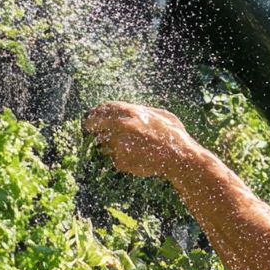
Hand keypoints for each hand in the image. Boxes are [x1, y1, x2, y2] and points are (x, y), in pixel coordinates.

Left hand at [84, 101, 199, 178]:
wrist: (178, 157)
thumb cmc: (173, 135)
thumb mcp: (160, 114)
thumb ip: (142, 111)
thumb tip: (131, 110)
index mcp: (130, 112)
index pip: (103, 108)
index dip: (96, 112)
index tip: (93, 116)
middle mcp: (120, 126)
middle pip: (94, 124)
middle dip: (92, 127)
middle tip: (91, 130)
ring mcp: (118, 144)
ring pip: (104, 144)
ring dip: (110, 146)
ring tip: (130, 149)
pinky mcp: (120, 160)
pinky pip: (115, 159)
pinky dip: (121, 160)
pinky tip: (137, 159)